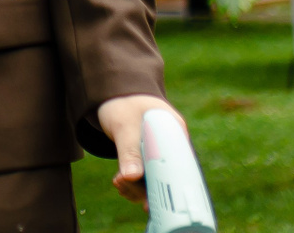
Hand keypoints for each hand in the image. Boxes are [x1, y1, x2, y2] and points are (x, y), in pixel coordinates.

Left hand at [97, 94, 185, 208]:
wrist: (113, 94)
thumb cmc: (123, 104)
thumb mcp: (125, 126)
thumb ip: (129, 152)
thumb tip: (132, 177)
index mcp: (176, 132)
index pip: (180, 166)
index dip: (168, 186)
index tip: (151, 199)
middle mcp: (174, 145)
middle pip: (167, 177)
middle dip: (144, 188)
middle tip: (122, 184)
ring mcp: (162, 153)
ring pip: (155, 181)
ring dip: (135, 188)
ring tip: (117, 182)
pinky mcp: (150, 159)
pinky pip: (146, 179)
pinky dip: (133, 185)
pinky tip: (120, 182)